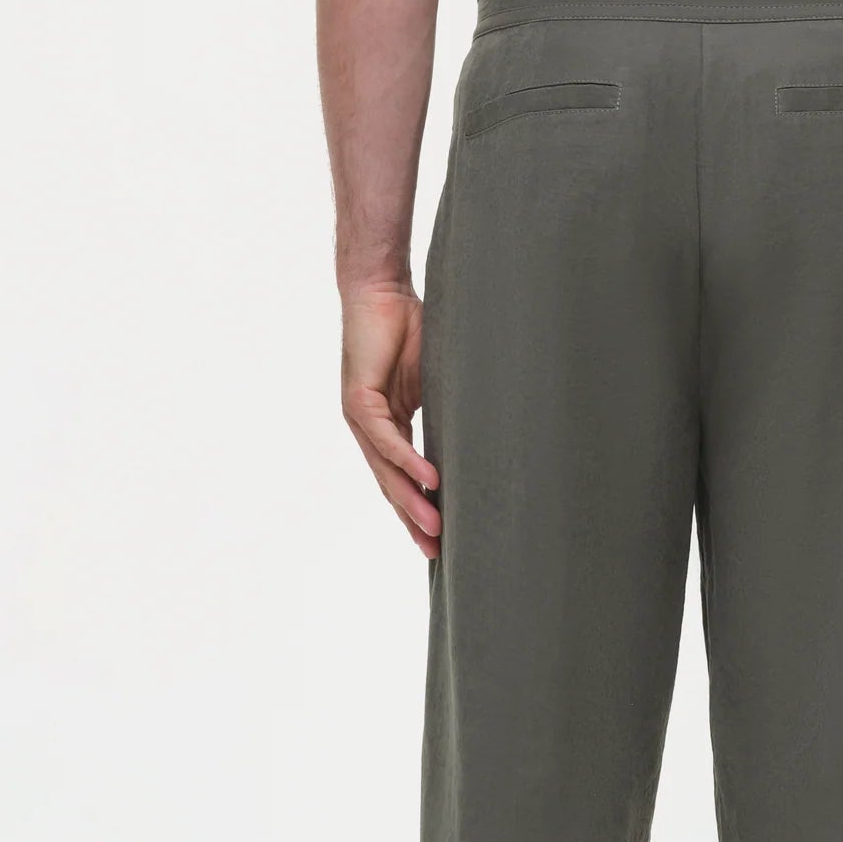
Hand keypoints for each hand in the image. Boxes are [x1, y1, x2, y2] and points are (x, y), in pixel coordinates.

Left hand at [340, 284, 439, 554]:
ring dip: (411, 500)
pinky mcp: (358, 399)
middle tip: (435, 552)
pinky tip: (428, 481)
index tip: (440, 540)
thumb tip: (484, 432)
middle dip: (414, 519)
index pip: (403, 477)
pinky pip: (386, 440)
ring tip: (434, 528)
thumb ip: (448, 407)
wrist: (381, 289)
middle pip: (392, 485)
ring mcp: (361, 417)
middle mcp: (370, 427)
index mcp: (389, 425)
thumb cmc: (412, 326)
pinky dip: (407, 461)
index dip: (420, 508)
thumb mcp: (437, 378)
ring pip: (387, 470)